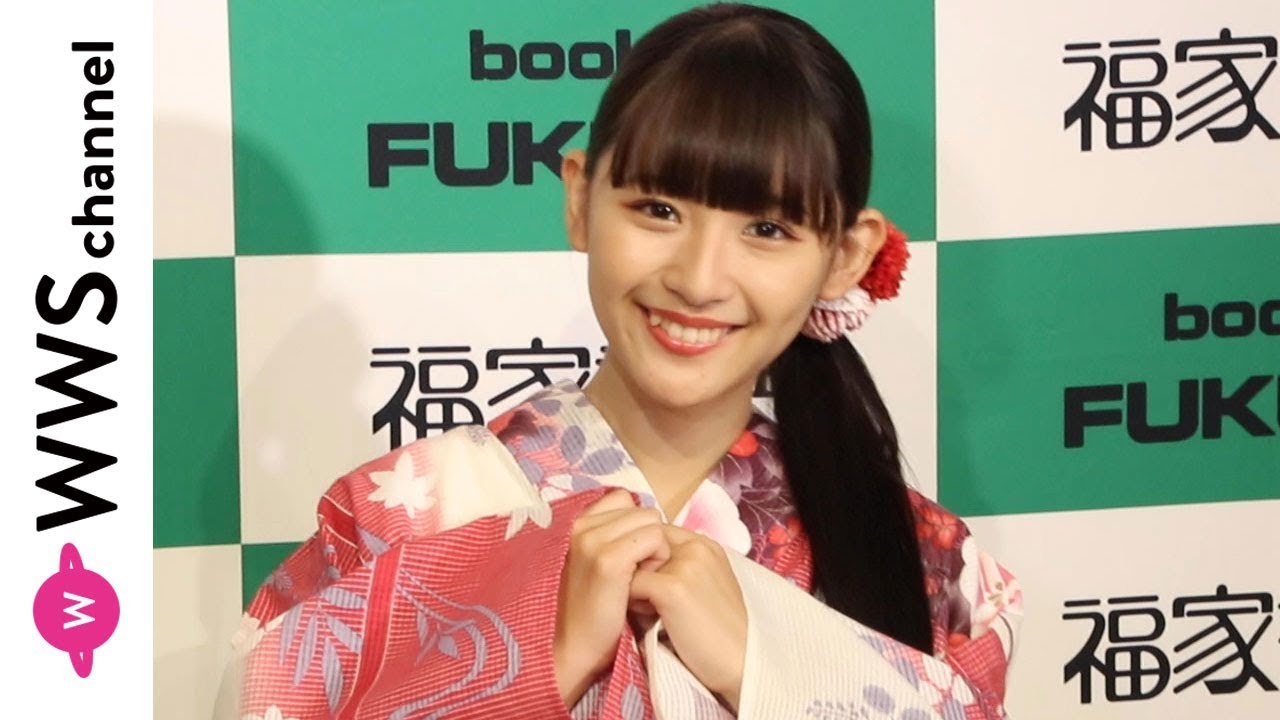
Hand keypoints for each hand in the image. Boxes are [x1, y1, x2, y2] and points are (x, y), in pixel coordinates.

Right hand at [554, 489, 670, 707]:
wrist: (575, 648)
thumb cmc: (592, 608)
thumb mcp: (595, 562)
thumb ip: (611, 536)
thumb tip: (647, 519)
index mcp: (576, 523)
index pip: (624, 500)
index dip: (637, 527)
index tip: (633, 557)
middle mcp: (580, 525)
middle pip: (642, 511)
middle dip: (649, 539)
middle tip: (640, 574)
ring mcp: (592, 540)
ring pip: (651, 521)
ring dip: (656, 550)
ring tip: (643, 579)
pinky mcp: (608, 560)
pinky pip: (654, 539)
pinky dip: (658, 561)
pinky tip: (646, 586)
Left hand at [629, 525, 747, 712]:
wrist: (742, 663)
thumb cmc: (720, 634)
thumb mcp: (705, 589)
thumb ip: (678, 571)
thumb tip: (638, 568)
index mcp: (707, 545)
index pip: (657, 534)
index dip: (645, 558)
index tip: (647, 585)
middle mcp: (697, 546)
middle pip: (642, 544)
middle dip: (637, 568)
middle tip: (643, 600)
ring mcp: (686, 564)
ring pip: (634, 563)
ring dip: (633, 585)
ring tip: (648, 612)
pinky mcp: (673, 587)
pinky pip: (632, 584)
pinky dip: (631, 602)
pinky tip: (647, 622)